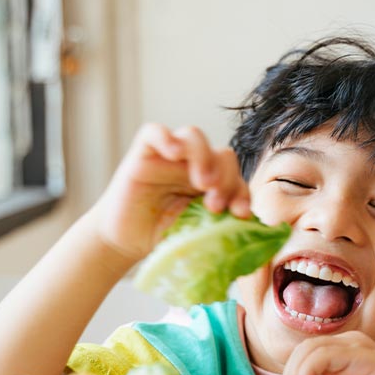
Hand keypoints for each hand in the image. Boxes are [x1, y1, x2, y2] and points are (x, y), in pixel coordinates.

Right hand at [92, 123, 250, 261]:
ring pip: (194, 137)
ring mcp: (168, 157)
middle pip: (222, 155)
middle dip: (226, 178)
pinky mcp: (143, 154)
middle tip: (215, 204)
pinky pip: (154, 132)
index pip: (236, 177)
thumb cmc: (161, 238)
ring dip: (204, 157)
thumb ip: (219, 228)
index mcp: (212, 184)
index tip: (239, 213)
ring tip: (202, 182)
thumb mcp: (196, 235)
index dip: (242, 192)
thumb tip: (250, 230)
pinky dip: (166, 138)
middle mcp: (193, 166)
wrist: (124, 242)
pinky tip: (174, 153)